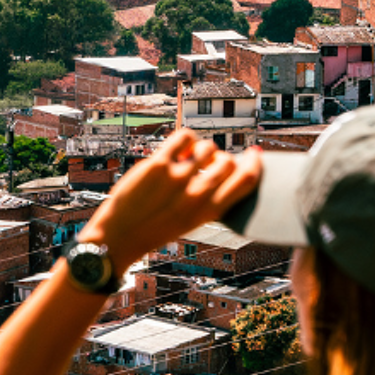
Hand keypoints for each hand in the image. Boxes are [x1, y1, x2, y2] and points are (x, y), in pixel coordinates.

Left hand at [75, 129, 261, 269]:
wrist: (120, 238)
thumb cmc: (157, 226)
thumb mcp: (193, 220)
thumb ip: (211, 197)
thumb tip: (228, 164)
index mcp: (210, 211)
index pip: (246, 180)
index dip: (254, 163)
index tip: (254, 154)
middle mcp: (197, 195)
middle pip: (228, 161)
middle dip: (222, 158)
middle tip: (212, 161)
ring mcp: (177, 178)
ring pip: (207, 147)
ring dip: (202, 149)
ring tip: (190, 159)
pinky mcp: (157, 166)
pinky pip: (184, 137)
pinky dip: (185, 139)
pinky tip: (177, 150)